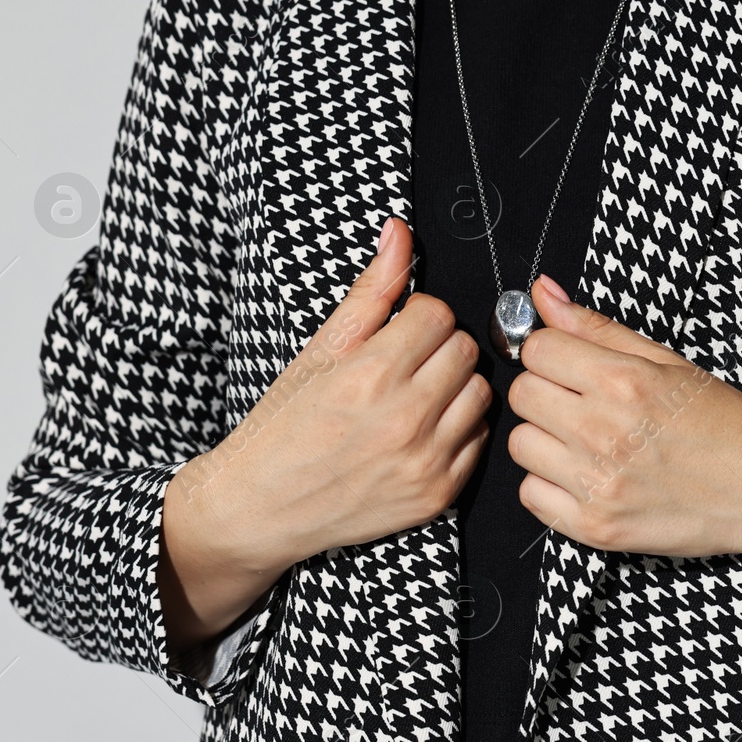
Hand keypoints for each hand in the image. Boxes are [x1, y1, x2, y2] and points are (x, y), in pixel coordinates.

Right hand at [158, 217, 491, 649]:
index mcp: (370, 375)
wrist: (260, 508)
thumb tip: (400, 234)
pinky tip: (422, 431)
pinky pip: (481, 440)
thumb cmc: (283, 427)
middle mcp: (404, 420)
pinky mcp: (438, 495)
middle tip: (405, 364)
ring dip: (455, 387)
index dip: (418, 317)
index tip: (398, 332)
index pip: (439, 315)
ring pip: (482, 394)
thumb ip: (371, 291)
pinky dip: (459, 430)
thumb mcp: (319, 351)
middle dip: (439, 349)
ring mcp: (425, 461)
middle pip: (466, 351)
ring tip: (415, 396)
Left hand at [507, 275, 741, 559]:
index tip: (570, 365)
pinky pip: (531, 496)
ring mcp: (598, 483)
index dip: (551, 353)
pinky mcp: (596, 527)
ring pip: (520, 445)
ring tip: (585, 443)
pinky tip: (585, 477)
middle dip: (546, 392)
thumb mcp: (667, 362)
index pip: (537, 350)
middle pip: (522, 395)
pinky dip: (550, 486)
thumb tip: (542, 293)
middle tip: (581, 404)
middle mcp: (604, 431)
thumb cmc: (724, 424)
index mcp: (624, 382)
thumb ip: (597, 328)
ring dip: (544, 440)